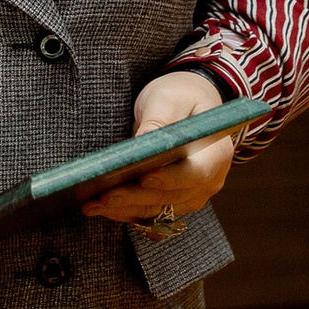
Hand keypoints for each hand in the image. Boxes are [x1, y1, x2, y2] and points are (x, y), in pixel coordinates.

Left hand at [81, 71, 233, 224]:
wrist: (189, 103)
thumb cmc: (180, 96)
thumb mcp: (168, 99)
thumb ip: (158, 120)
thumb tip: (142, 142)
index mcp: (216, 154)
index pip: (195, 173)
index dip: (170, 179)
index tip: (144, 178)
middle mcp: (209, 181)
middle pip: (171, 197)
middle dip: (135, 198)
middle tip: (104, 197)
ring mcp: (192, 194)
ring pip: (158, 210)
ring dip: (125, 209)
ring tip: (93, 205)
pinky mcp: (174, 200)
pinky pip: (151, 212)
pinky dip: (127, 211)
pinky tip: (102, 208)